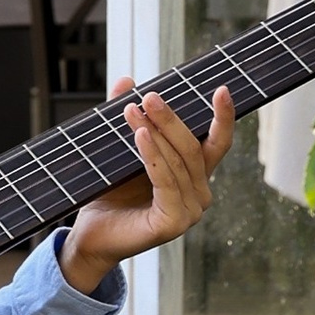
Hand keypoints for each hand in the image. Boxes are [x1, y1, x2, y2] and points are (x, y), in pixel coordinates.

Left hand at [57, 81, 234, 292]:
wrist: (90, 234)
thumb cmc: (109, 194)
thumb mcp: (120, 151)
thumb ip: (129, 118)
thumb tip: (126, 80)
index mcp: (195, 176)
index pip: (217, 143)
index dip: (223, 116)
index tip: (221, 89)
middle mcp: (200, 193)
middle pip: (192, 147)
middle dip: (170, 119)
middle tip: (150, 97)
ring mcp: (191, 211)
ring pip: (177, 162)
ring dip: (155, 133)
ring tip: (131, 111)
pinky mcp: (174, 223)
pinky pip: (166, 181)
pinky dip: (152, 156)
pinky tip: (140, 136)